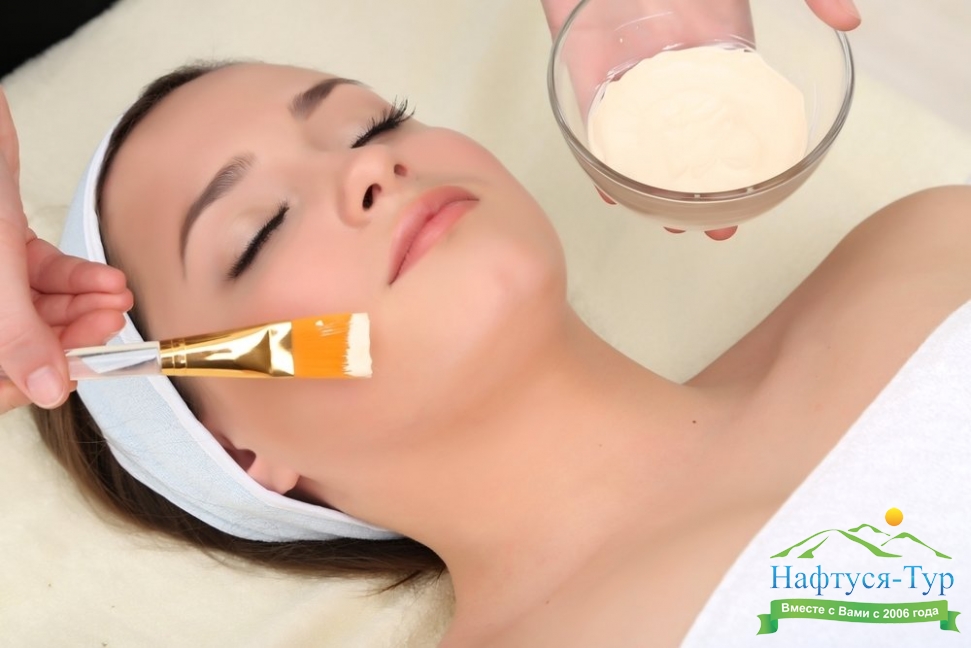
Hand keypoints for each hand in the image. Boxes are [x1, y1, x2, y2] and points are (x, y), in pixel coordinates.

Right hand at [0, 87, 132, 412]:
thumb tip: (49, 391)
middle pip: (24, 342)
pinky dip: (80, 279)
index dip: (36, 380)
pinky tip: (109, 280)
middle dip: (72, 335)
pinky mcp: (6, 245)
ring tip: (118, 297)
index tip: (80, 372)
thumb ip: (19, 333)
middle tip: (110, 324)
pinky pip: (47, 275)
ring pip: (41, 309)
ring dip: (85, 306)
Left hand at [542, 0, 860, 239]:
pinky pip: (594, 118)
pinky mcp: (588, 67)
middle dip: (703, 186)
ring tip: (664, 222)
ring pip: (643, 139)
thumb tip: (851, 20)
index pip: (738, 115)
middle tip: (712, 230)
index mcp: (719, 48)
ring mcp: (633, 70)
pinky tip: (610, 187)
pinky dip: (599, 153)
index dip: (747, 159)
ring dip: (652, 184)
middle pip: (692, 139)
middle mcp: (677, 67)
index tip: (755, 200)